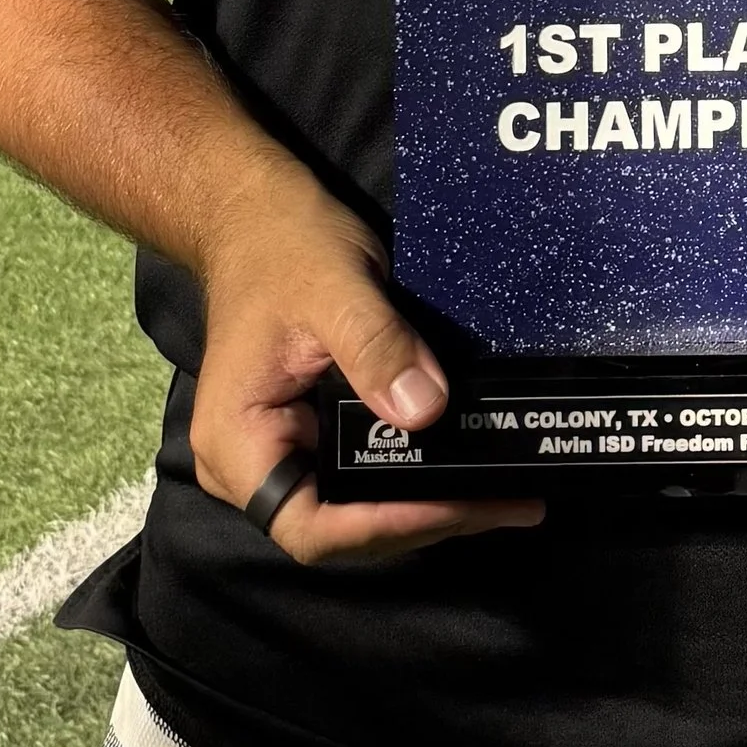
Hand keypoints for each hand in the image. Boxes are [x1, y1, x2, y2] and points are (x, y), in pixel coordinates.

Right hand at [188, 167, 542, 567]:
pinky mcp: (317, 437)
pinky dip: (420, 478)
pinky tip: (476, 472)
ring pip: (361, 513)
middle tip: (508, 503)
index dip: (381, 528)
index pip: (308, 525)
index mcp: (238, 442)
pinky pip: (367, 475)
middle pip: (343, 531)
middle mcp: (255, 465)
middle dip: (425, 521)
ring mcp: (287, 454)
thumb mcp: (333, 287)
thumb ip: (375, 346)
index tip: (451, 502)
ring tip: (509, 498)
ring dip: (432, 509)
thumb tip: (426, 411)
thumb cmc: (283, 245)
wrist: (255, 215)